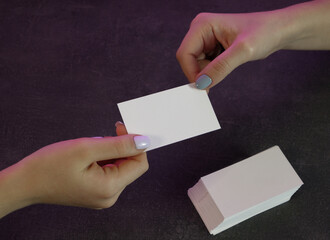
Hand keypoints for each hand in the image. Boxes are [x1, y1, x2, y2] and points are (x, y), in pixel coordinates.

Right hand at [0, 123, 149, 217]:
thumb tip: (144, 141)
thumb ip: (118, 145)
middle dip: (120, 147)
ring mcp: (103, 196)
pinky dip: (103, 159)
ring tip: (89, 150)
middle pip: (130, 165)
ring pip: (119, 167)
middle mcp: (109, 196)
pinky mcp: (96, 192)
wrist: (25, 182)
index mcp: (110, 188)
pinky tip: (88, 157)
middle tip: (101, 136)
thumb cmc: (50, 165)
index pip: (139, 163)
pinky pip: (109, 171)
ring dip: (109, 152)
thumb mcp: (86, 149)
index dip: (134, 143)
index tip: (120, 128)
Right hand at [176, 1, 329, 89]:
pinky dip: (214, 70)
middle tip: (221, 73)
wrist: (279, 31)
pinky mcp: (212, 47)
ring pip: (197, 65)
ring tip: (230, 62)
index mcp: (202, 25)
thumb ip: (221, 67)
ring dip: (210, 71)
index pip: (185, 54)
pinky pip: (205, 65)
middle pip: (189, 61)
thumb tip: (202, 84)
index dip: (192, 73)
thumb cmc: (265, 32)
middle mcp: (201, 30)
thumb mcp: (243, 51)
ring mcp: (206, 39)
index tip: (204, 87)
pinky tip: (229, 63)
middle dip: (202, 73)